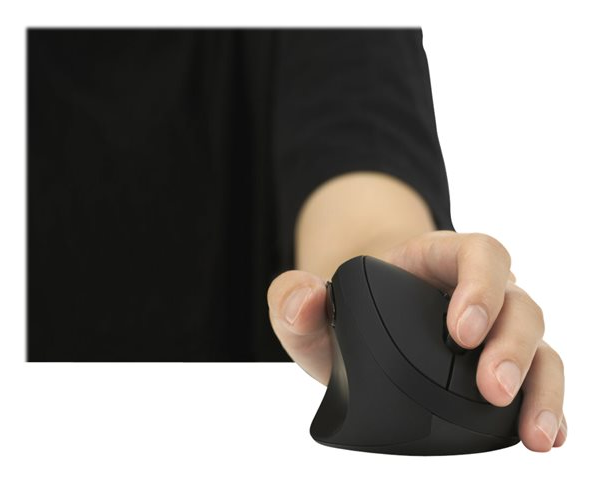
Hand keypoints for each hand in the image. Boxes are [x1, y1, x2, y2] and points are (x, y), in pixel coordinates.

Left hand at [267, 230, 566, 451]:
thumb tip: (304, 301)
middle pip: (518, 303)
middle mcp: (476, 291)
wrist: (354, 328)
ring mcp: (492, 330)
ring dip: (541, 386)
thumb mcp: (307, 302)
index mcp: (436, 260)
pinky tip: (545, 435)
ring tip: (534, 432)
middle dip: (512, 346)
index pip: (478, 253)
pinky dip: (546, 405)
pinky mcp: (498, 366)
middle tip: (491, 388)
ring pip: (539, 344)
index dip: (480, 285)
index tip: (461, 330)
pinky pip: (535, 379)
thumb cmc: (340, 309)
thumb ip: (293, 296)